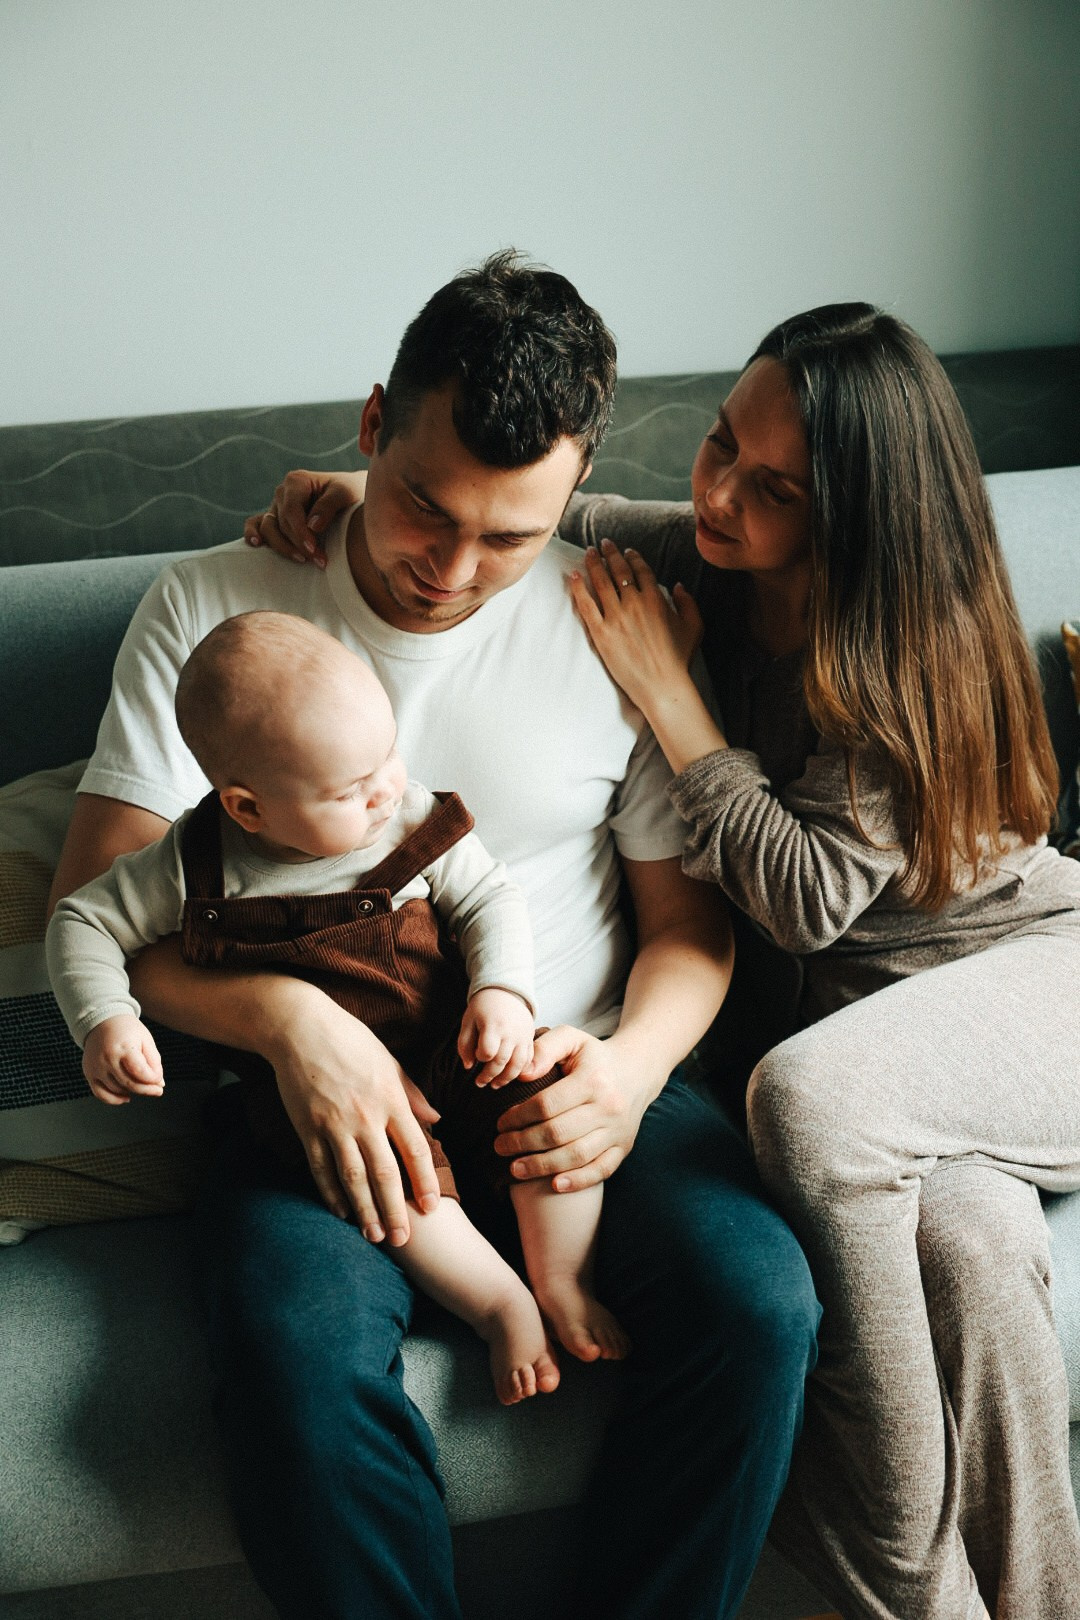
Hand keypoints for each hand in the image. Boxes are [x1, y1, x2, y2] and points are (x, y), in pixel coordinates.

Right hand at [83, 1015, 163, 1105]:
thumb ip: (154, 1061)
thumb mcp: (146, 1039)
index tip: (159, 1079)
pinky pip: (101, 1094)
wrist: (102, 1022)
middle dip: (147, 1090)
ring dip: (133, 1092)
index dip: (154, 1079)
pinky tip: (126, 1096)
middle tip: (157, 1090)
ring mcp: (96, 1067)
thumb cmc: (127, 1030)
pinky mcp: (89, 1073)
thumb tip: (159, 1083)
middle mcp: (107, 1059)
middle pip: (130, 1084)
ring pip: (118, 1090)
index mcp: (124, 1048)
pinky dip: (114, 1099)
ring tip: (141, 1085)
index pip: (141, 1073)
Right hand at [243, 468, 367, 567]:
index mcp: (296, 481)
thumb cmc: (350, 492)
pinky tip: (256, 544)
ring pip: (268, 528)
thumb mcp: (345, 493)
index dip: (300, 532)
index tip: (313, 549)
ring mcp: (277, 506)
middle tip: (320, 560)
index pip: (291, 510)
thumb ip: (329, 506)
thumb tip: (312, 526)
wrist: (353, 496)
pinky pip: (257, 524)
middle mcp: (282, 492)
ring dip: (282, 546)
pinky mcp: (275, 518)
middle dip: (299, 544)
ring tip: (301, 560)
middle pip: (282, 522)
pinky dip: (253, 533)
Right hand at [267, 988, 441, 1244]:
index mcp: (390, 1099)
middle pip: (385, 1173)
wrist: (300, 1028)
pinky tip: (341, 1212)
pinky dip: (331, 1194)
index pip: (415, 1149)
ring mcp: (333, 1125)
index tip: (432, 1206)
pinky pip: (321, 1169)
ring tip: (374, 1236)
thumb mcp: (389, 1062)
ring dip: (365, 1211)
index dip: (425, 1181)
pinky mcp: (307, 1129)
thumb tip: (437, 1121)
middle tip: (403, 1239)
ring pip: (353, 1178)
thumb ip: (413, 1094)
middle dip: (395, 1210)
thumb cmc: (350, 1040)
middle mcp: (365, 1117)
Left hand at [458, 988, 534, 1087]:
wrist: (505, 991)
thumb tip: (468, 1066)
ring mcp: (523, 1036)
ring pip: (518, 1065)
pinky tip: (509, 1075)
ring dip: (506, 1079)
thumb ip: (464, 1045)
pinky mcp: (530, 1038)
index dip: (480, 1057)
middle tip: (480, 1082)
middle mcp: (511, 1033)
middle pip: (501, 1062)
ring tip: (495, 1085)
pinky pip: (528, 1060)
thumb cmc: (482, 1008)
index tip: (477, 1055)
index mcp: (494, 1026)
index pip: (487, 1051)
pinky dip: (520, 1071)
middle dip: (489, 1075)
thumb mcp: (467, 1022)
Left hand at [494, 1025, 652, 1192]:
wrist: (638, 1070)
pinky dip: (578, 1181)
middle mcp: (608, 1107)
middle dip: (523, 1143)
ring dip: (542, 1166)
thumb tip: (522, 1075)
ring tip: (515, 1168)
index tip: (501, 1122)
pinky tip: (555, 1185)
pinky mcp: (625, 1146)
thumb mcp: (571, 1039)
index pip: (547, 1105)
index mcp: (593, 1080)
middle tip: (500, 1146)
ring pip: (576, 1155)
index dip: (519, 1117)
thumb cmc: (595, 1057)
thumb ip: (544, 1049)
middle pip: (558, 1133)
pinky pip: (602, 1169)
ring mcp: (618, 1130)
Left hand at [568, 539, 702, 711]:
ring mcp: (616, 618)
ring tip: (588, 553)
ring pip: (600, 583)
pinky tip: (573, 576)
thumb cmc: (679, 658)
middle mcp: (634, 603)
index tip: (626, 551)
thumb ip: (687, 602)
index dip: (631, 557)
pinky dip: (578, 588)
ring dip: (593, 564)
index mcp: (655, 599)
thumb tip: (677, 585)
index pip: (640, 570)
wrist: (662, 685)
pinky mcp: (601, 633)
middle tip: (602, 544)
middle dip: (610, 553)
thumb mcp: (694, 626)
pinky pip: (586, 605)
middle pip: (618, 571)